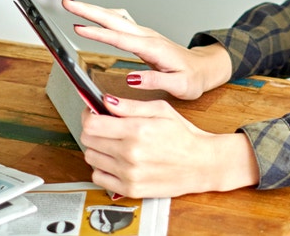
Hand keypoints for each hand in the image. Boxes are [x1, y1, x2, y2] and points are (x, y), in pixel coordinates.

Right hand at [62, 0, 231, 99]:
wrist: (203, 68)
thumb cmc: (192, 78)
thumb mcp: (179, 85)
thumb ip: (156, 81)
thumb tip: (131, 79)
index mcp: (153, 48)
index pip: (121, 39)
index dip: (98, 34)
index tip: (78, 28)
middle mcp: (146, 36)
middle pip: (113, 20)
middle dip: (89, 10)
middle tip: (67, 3)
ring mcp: (143, 35)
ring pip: (114, 19)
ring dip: (92, 11)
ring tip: (71, 6)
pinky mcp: (140, 38)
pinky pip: (117, 25)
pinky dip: (101, 19)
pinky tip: (90, 17)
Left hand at [80, 96, 258, 197]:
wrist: (201, 164)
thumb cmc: (183, 135)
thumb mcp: (161, 110)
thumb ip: (131, 106)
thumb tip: (106, 100)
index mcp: (137, 130)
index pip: (92, 124)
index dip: (89, 115)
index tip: (93, 113)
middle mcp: (130, 153)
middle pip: (88, 140)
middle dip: (94, 130)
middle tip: (106, 127)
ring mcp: (128, 174)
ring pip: (90, 158)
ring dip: (97, 149)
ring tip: (114, 144)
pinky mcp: (130, 189)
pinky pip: (98, 177)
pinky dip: (102, 168)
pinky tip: (117, 161)